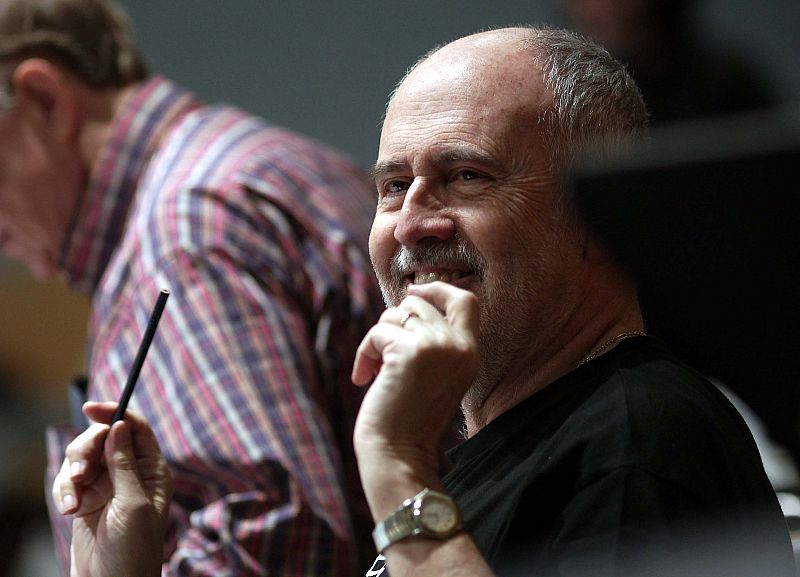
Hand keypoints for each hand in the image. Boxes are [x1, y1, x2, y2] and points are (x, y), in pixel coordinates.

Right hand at [52, 402, 171, 576]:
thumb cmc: (134, 548)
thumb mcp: (133, 502)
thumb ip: (124, 463)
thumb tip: (121, 425)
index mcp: (152, 469)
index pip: (135, 427)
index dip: (115, 412)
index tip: (91, 408)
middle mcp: (130, 471)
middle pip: (102, 437)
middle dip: (85, 451)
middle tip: (79, 474)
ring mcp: (107, 484)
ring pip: (82, 456)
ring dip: (71, 474)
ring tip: (73, 501)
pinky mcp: (86, 497)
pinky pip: (68, 479)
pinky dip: (63, 490)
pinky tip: (68, 509)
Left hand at [352, 281, 479, 485]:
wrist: (399, 455)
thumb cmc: (408, 419)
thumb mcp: (435, 374)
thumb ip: (433, 340)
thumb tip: (410, 299)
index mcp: (470, 353)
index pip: (466, 300)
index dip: (438, 288)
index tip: (414, 291)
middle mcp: (459, 346)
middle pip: (418, 303)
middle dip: (393, 322)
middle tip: (384, 355)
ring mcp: (436, 347)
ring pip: (394, 314)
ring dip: (377, 339)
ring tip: (376, 370)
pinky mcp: (409, 352)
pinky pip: (376, 333)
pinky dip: (364, 354)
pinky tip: (364, 378)